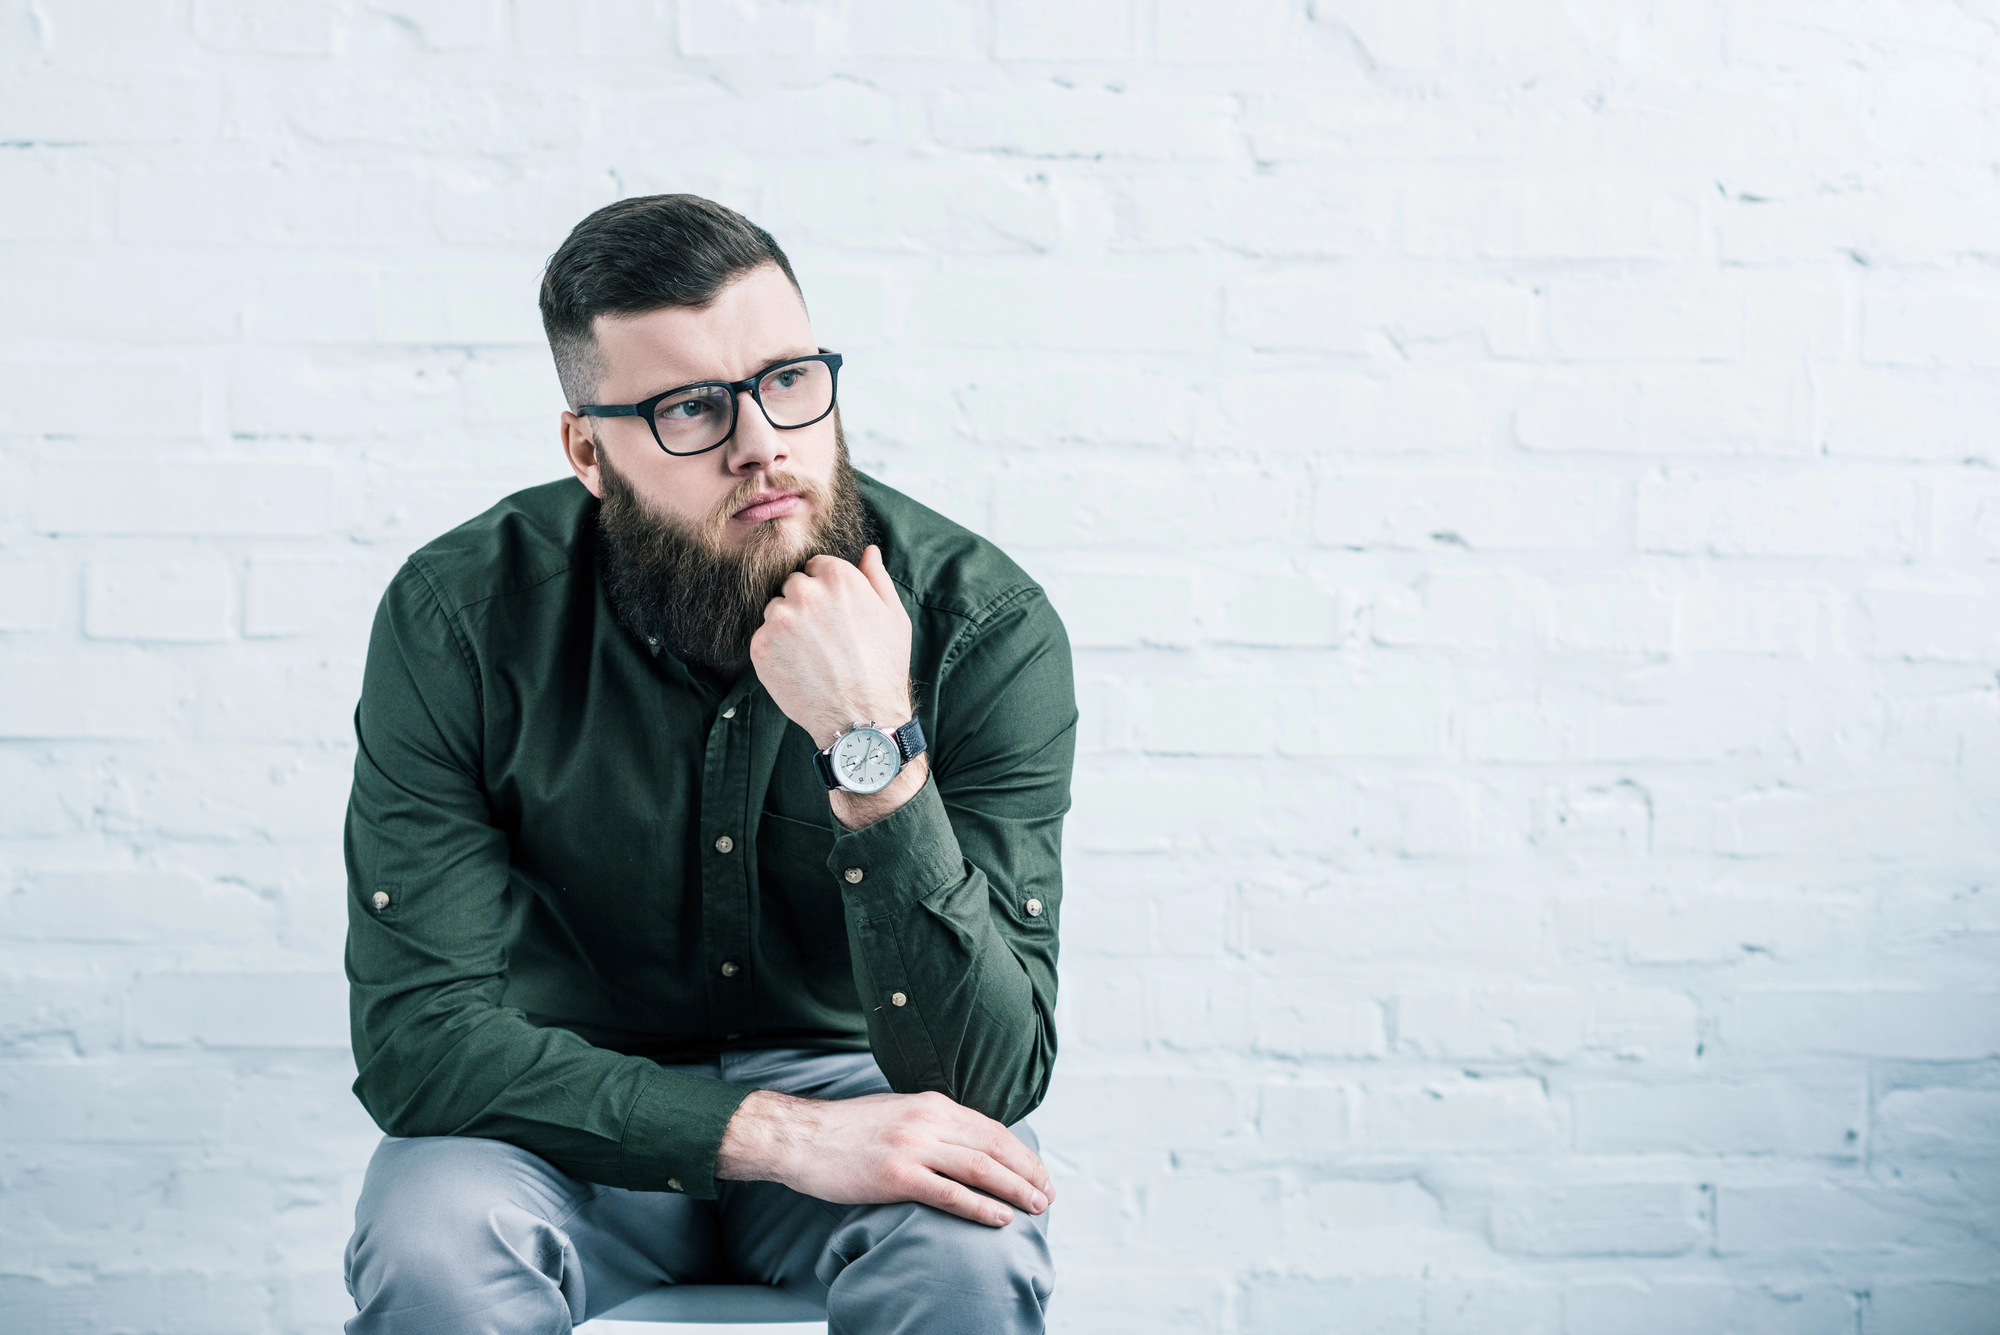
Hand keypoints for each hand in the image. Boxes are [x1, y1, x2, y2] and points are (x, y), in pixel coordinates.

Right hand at [715, 1089, 1053, 1227]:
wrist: (801, 1138)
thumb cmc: (847, 1130)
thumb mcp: (898, 1112)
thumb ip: (932, 1123)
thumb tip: (966, 1143)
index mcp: (931, 1104)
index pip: (990, 1128)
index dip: (1020, 1152)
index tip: (1038, 1171)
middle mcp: (928, 1121)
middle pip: (993, 1147)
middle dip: (1027, 1171)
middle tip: (1047, 1193)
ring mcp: (913, 1147)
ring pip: (980, 1168)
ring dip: (1015, 1189)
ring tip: (1035, 1206)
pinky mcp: (896, 1175)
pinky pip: (950, 1193)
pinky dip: (981, 1206)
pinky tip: (1000, 1217)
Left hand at [750, 545, 912, 750]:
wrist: (861, 716)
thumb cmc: (884, 667)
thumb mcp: (894, 616)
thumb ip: (876, 578)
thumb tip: (869, 551)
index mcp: (838, 577)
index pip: (814, 566)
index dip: (825, 590)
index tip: (834, 614)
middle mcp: (805, 592)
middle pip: (792, 585)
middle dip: (804, 605)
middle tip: (823, 638)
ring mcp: (779, 619)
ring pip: (775, 610)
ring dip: (787, 626)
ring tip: (812, 655)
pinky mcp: (761, 646)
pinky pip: (763, 637)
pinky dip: (776, 651)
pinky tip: (799, 668)